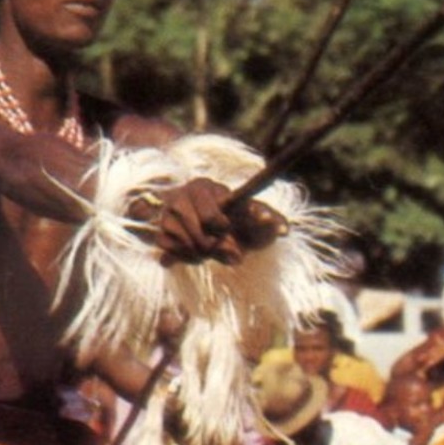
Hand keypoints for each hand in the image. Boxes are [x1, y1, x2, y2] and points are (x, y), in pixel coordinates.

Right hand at [131, 178, 286, 265]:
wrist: (223, 233)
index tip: (230, 230)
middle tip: (231, 254)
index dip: (223, 230)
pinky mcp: (160, 232)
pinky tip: (197, 254)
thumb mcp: (260, 220)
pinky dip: (184, 258)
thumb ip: (273, 221)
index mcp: (206, 186)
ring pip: (182, 243)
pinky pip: (168, 250)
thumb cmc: (243, 223)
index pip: (212, 217)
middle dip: (217, 248)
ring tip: (213, 251)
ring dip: (202, 254)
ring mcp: (168, 214)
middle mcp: (181, 195)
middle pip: (197, 234)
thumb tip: (284, 229)